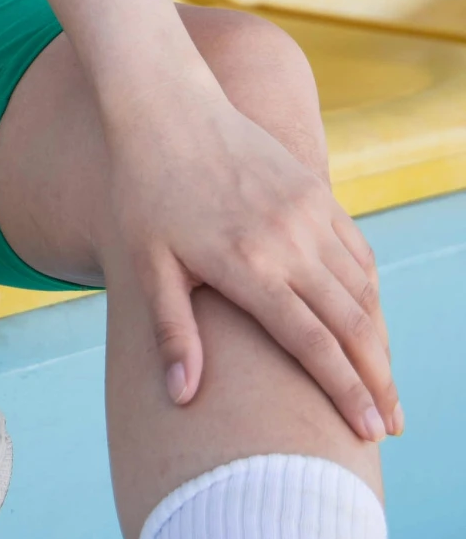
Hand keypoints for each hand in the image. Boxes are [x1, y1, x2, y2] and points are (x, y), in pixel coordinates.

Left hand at [106, 83, 399, 440]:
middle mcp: (289, 241)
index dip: (346, 393)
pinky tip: (369, 322)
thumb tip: (182, 398)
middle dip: (378, 381)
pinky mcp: (315, 192)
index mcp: (248, 266)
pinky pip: (357, 253)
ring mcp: (308, 213)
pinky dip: (369, 293)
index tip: (370, 432)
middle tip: (393, 426)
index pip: (314, 345)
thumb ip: (171, 330)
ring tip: (383, 384)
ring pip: (362, 291)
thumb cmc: (144, 189)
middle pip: (353, 325)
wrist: (166, 105)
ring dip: (379, 341)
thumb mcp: (145, 262)